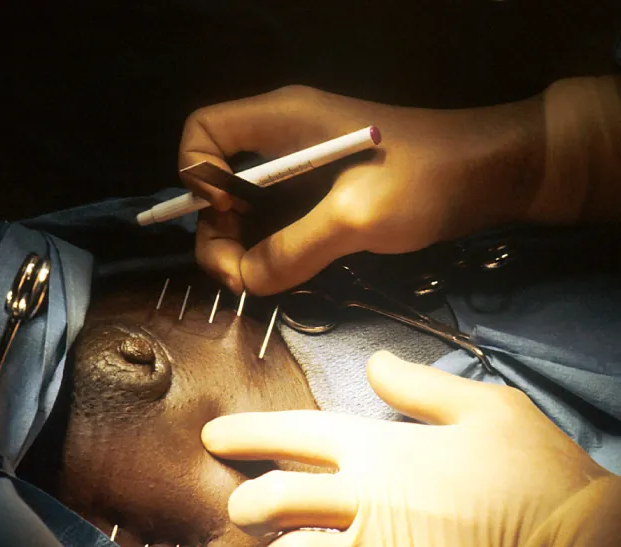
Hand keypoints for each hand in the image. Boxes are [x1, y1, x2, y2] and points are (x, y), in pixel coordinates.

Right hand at [179, 85, 545, 294]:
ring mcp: (301, 166)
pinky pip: (274, 219)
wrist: (494, 172)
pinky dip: (270, 248)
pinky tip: (286, 272)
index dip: (197, 176)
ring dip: (241, 247)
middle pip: (215, 181)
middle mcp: (282, 138)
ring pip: (242, 207)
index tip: (228, 218)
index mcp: (282, 119)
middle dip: (216, 231)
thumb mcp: (356, 216)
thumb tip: (246, 282)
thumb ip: (292, 249)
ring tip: (261, 282)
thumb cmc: (429, 177)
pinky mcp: (320, 191)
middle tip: (240, 278)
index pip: (202, 132)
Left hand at [201, 351, 613, 546]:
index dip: (245, 433)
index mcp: (377, 449)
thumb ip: (419, 385)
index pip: (292, 434)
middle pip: (271, 502)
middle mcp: (364, 502)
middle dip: (244, 505)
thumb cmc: (533, 471)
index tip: (213, 438)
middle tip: (242, 507)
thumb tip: (375, 363)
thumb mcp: (483, 407)